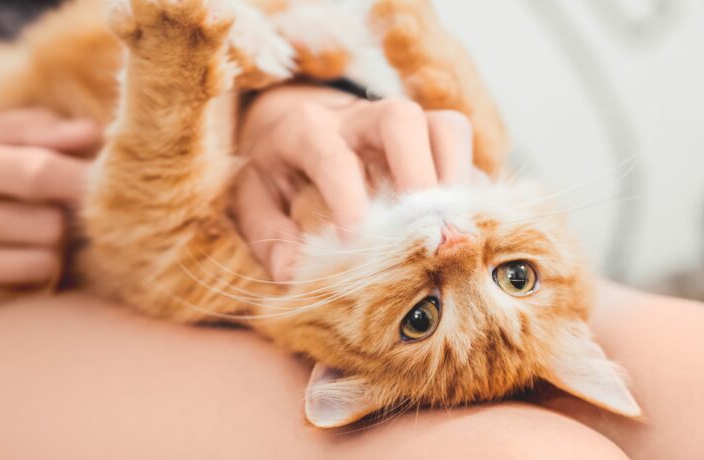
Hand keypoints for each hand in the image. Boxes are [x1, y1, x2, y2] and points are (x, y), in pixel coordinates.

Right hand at [0, 108, 99, 323]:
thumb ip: (33, 130)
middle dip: (60, 219)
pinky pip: (20, 296)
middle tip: (42, 212)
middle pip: (47, 226)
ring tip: (18, 238)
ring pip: (41, 265)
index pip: (34, 173)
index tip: (115, 183)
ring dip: (47, 253)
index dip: (84, 179)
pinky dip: (23, 282)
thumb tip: (92, 133)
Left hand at [234, 85, 474, 280]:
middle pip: (402, 119)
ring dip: (455, 176)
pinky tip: (460, 225)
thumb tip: (291, 275)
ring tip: (449, 226)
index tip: (356, 242)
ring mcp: (402, 125)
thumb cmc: (276, 167)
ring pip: (446, 127)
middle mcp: (359, 119)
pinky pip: (463, 157)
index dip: (347, 199)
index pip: (332, 157)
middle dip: (417, 172)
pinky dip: (469, 190)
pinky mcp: (430, 140)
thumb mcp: (253, 196)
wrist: (295, 122)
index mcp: (307, 131)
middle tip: (419, 226)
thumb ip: (267, 233)